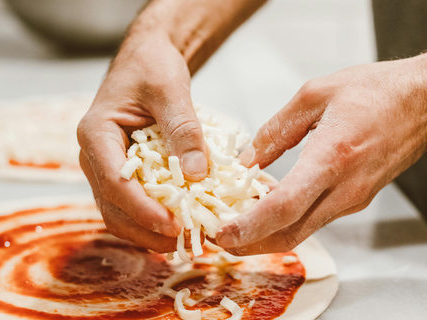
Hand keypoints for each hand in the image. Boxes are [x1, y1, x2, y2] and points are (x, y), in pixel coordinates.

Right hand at [77, 32, 207, 252]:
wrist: (145, 60)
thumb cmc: (151, 67)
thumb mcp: (170, 90)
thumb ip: (183, 129)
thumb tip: (197, 174)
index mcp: (95, 133)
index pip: (113, 181)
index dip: (142, 209)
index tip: (173, 224)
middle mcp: (93, 156)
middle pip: (112, 206)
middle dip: (145, 228)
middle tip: (184, 239)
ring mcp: (105, 167)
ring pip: (118, 212)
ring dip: (148, 230)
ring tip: (183, 238)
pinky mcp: (121, 172)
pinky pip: (131, 203)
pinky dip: (151, 218)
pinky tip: (177, 222)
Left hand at [216, 55, 426, 254]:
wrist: (424, 101)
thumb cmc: (376, 91)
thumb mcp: (314, 95)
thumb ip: (276, 130)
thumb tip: (247, 159)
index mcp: (332, 156)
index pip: (285, 207)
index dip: (250, 226)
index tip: (223, 233)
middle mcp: (345, 187)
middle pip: (290, 234)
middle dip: (250, 244)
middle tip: (221, 239)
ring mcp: (352, 198)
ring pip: (302, 231)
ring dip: (265, 236)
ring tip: (235, 226)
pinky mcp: (355, 199)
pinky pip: (314, 219)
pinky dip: (285, 222)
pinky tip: (266, 210)